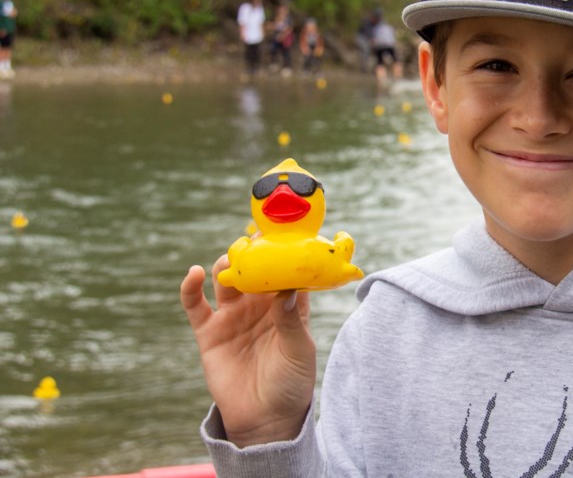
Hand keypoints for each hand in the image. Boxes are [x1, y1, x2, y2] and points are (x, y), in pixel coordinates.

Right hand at [180, 255, 315, 446]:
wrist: (265, 420)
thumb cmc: (291, 383)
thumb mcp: (298, 351)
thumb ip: (290, 321)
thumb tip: (284, 289)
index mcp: (288, 306)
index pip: (286, 271)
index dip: (283, 253)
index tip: (280, 235)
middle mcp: (260, 306)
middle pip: (253, 270)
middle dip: (252, 254)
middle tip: (251, 241)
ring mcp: (234, 317)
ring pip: (227, 281)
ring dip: (227, 266)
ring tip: (230, 262)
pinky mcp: (210, 332)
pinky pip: (196, 305)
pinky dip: (191, 287)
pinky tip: (195, 274)